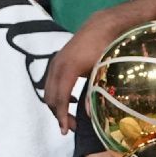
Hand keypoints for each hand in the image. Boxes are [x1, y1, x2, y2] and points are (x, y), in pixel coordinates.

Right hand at [45, 13, 120, 132]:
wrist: (102, 26)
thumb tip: (89, 114)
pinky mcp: (57, 61)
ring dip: (57, 106)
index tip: (66, 130)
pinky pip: (51, 82)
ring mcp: (55, 62)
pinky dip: (57, 94)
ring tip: (70, 118)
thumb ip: (95, 92)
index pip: (61, 98)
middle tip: (71, 128)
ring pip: (49, 90)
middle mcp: (57, 65)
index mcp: (69, 69)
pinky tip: (71, 100)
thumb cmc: (106, 48)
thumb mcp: (103, 71)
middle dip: (59, 114)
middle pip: (51, 97)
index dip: (62, 116)